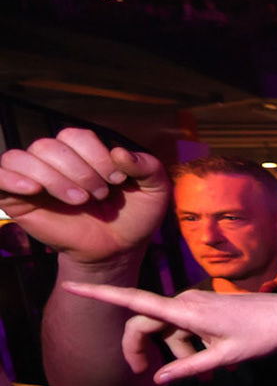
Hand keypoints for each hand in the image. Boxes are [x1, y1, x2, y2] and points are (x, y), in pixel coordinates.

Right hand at [0, 129, 169, 264]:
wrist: (117, 250)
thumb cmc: (134, 216)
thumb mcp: (154, 190)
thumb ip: (148, 167)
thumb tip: (120, 151)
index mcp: (82, 151)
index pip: (75, 136)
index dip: (95, 155)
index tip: (117, 179)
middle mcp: (53, 160)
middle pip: (49, 145)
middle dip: (78, 170)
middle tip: (98, 194)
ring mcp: (31, 177)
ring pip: (23, 157)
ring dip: (53, 178)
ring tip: (78, 200)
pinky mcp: (14, 198)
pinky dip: (10, 177)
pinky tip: (34, 189)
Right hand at [61, 281, 276, 381]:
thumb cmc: (264, 337)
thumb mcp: (225, 358)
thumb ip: (189, 369)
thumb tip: (157, 379)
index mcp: (187, 311)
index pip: (135, 302)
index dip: (100, 295)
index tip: (72, 285)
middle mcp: (187, 301)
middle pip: (147, 325)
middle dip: (144, 350)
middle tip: (147, 377)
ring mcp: (198, 302)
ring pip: (170, 329)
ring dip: (177, 353)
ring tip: (205, 377)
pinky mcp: (208, 306)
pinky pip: (186, 326)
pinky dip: (190, 345)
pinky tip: (216, 362)